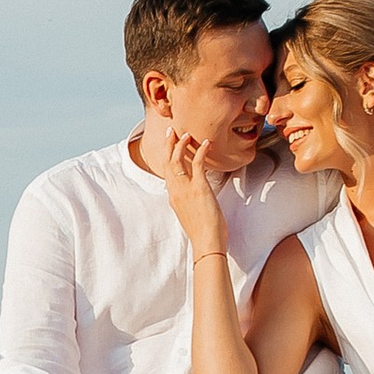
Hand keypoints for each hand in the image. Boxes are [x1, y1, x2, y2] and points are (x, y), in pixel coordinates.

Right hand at [158, 125, 228, 254]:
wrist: (207, 243)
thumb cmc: (203, 232)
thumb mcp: (190, 214)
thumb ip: (188, 201)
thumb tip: (194, 196)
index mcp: (173, 197)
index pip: (167, 172)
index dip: (167, 156)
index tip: (170, 144)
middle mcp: (176, 191)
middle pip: (167, 162)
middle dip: (169, 144)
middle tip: (172, 131)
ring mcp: (186, 190)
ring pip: (177, 160)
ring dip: (181, 144)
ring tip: (187, 133)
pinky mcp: (199, 189)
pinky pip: (197, 164)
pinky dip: (201, 151)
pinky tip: (206, 143)